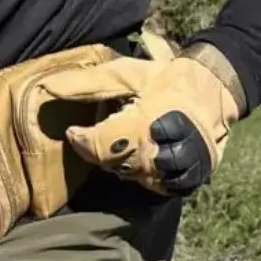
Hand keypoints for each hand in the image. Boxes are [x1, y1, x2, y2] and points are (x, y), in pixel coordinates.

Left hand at [39, 42, 245, 195]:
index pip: (103, 145)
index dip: (83, 141)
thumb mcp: (124, 73)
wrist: (214, 90)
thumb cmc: (163, 78)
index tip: (73, 131)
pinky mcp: (190, 181)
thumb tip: (46, 89)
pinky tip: (139, 156)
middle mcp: (165, 151)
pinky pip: (155, 187)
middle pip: (116, 166)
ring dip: (120, 164)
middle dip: (101, 151)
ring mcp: (179, 170)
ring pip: (134, 180)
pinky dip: (142, 174)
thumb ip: (86, 84)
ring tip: (123, 142)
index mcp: (147, 121)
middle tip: (101, 133)